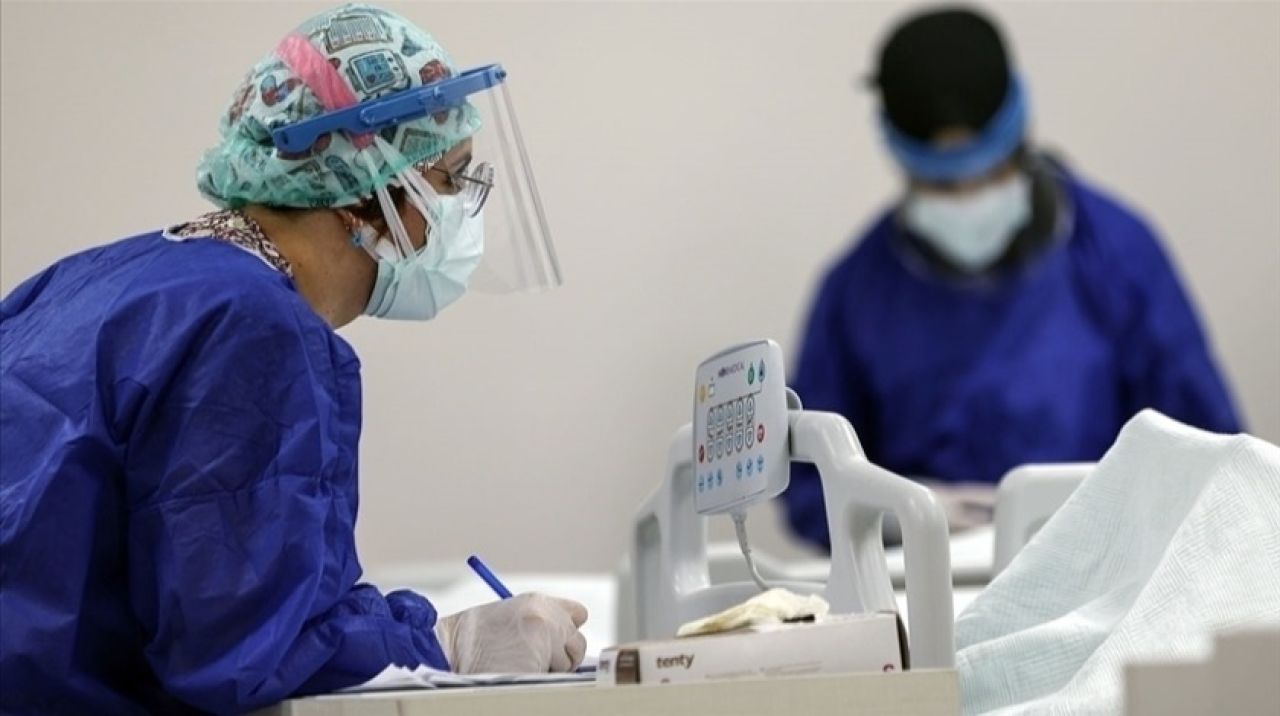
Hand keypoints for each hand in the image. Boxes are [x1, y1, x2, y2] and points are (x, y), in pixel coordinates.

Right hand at [434, 592, 587, 673]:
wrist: (447, 648)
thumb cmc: (472, 639)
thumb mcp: (509, 616)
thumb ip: (538, 621)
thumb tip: (564, 640)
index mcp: (538, 603)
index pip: (578, 614)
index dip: (568, 631)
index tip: (558, 642)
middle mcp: (546, 617)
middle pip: (578, 643)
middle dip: (562, 656)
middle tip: (535, 660)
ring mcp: (545, 639)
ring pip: (568, 665)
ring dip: (551, 669)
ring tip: (518, 664)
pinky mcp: (539, 662)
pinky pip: (554, 680)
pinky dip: (539, 681)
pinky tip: (516, 674)